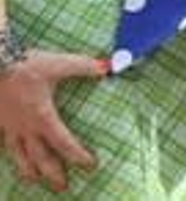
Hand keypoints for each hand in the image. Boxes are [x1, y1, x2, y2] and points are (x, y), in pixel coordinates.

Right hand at [0, 51, 103, 191]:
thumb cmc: (25, 65)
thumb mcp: (59, 64)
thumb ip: (85, 67)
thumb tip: (109, 66)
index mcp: (43, 117)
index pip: (64, 144)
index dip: (78, 156)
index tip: (90, 166)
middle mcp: (25, 127)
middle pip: (40, 158)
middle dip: (52, 174)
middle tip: (63, 188)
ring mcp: (8, 126)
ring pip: (18, 156)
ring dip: (28, 170)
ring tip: (34, 181)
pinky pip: (3, 144)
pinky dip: (9, 153)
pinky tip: (12, 156)